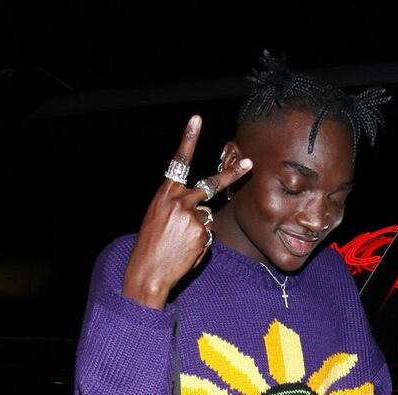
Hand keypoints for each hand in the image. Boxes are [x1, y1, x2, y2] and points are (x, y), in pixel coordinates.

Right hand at [122, 115, 251, 309]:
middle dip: (232, 174)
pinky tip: (186, 251)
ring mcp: (191, 216)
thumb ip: (177, 206)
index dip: (188, 139)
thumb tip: (203, 209)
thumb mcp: (157, 218)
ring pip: (207, 216)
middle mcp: (179, 201)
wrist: (148, 271)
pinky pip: (209, 234)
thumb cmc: (151, 246)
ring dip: (199, 229)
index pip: (179, 162)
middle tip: (249, 163)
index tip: (196, 119)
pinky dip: (200, 243)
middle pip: (211, 184)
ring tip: (181, 243)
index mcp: (164, 194)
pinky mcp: (201, 232)